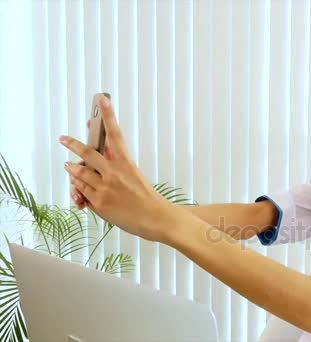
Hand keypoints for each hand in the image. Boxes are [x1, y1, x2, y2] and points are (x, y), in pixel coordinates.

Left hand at [60, 96, 172, 241]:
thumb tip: (101, 157)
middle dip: (72, 144)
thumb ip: (118, 165)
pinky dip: (78, 188)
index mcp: (126, 163)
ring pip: (79, 174)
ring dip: (72, 169)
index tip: (102, 100)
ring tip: (67, 165)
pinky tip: (76, 186)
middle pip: (87, 153)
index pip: (115, 134)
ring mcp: (105, 188)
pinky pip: (81, 192)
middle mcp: (114, 174)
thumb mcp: (135, 176)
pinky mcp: (99, 203)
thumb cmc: (148, 198)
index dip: (108, 115)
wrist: (156, 218)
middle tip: (63, 138)